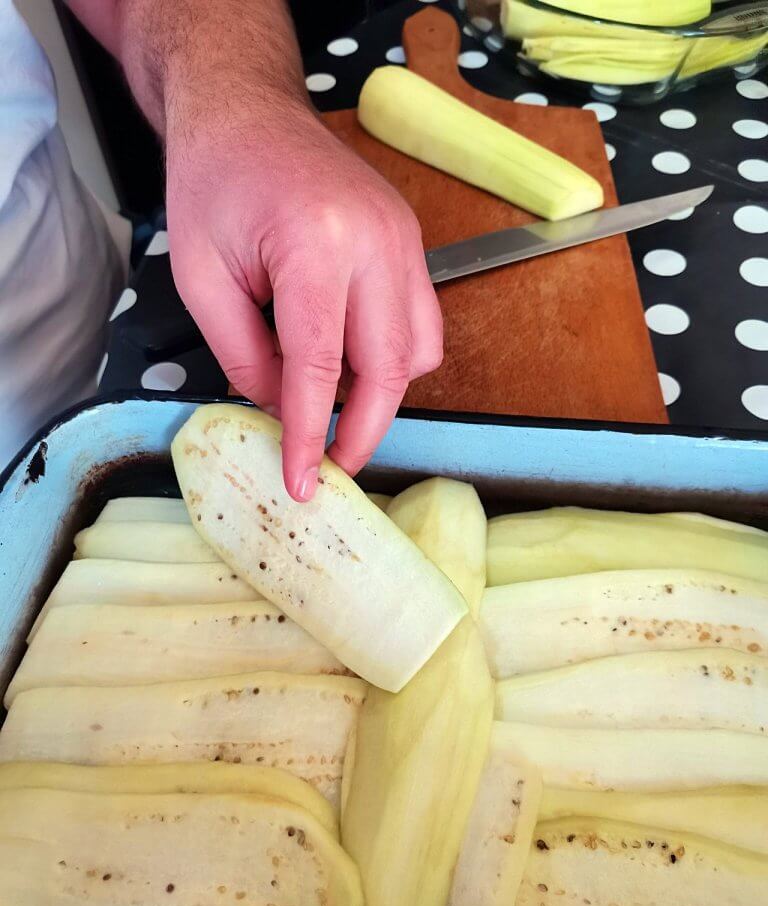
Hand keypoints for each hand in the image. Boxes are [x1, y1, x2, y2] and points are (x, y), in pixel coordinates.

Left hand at [165, 103, 442, 501]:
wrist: (248, 112)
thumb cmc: (214, 183)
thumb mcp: (201, 278)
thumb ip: (244, 355)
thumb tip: (285, 411)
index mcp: (314, 244)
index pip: (320, 366)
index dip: (311, 433)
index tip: (302, 482)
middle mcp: (375, 241)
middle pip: (390, 368)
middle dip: (364, 431)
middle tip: (333, 468)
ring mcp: (403, 239)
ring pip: (420, 352)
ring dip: (384, 396)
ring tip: (339, 414)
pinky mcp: (411, 242)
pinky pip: (422, 323)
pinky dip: (394, 359)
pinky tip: (354, 363)